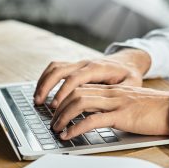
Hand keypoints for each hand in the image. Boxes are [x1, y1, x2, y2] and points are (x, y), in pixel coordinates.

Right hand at [34, 49, 150, 107]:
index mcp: (98, 68)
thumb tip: (109, 105)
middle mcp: (85, 63)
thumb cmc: (129, 75)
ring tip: (37, 100)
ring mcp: (79, 64)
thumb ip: (121, 93)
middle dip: (47, 87)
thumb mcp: (131, 84)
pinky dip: (45, 79)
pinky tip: (41, 92)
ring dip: (43, 83)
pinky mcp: (75, 66)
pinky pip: (55, 68)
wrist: (128, 62)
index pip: (75, 78)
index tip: (55, 105)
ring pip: (55, 68)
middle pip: (60, 70)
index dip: (63, 91)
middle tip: (40, 104)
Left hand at [51, 85, 168, 139]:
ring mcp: (116, 103)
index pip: (82, 88)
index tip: (57, 110)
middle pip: (75, 92)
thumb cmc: (158, 111)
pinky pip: (92, 119)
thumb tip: (103, 120)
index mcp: (114, 90)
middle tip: (52, 121)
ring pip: (79, 102)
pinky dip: (76, 127)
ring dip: (63, 116)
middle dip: (58, 107)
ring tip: (56, 128)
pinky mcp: (122, 116)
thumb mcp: (133, 105)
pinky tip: (69, 135)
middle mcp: (112, 93)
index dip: (65, 98)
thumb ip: (118, 108)